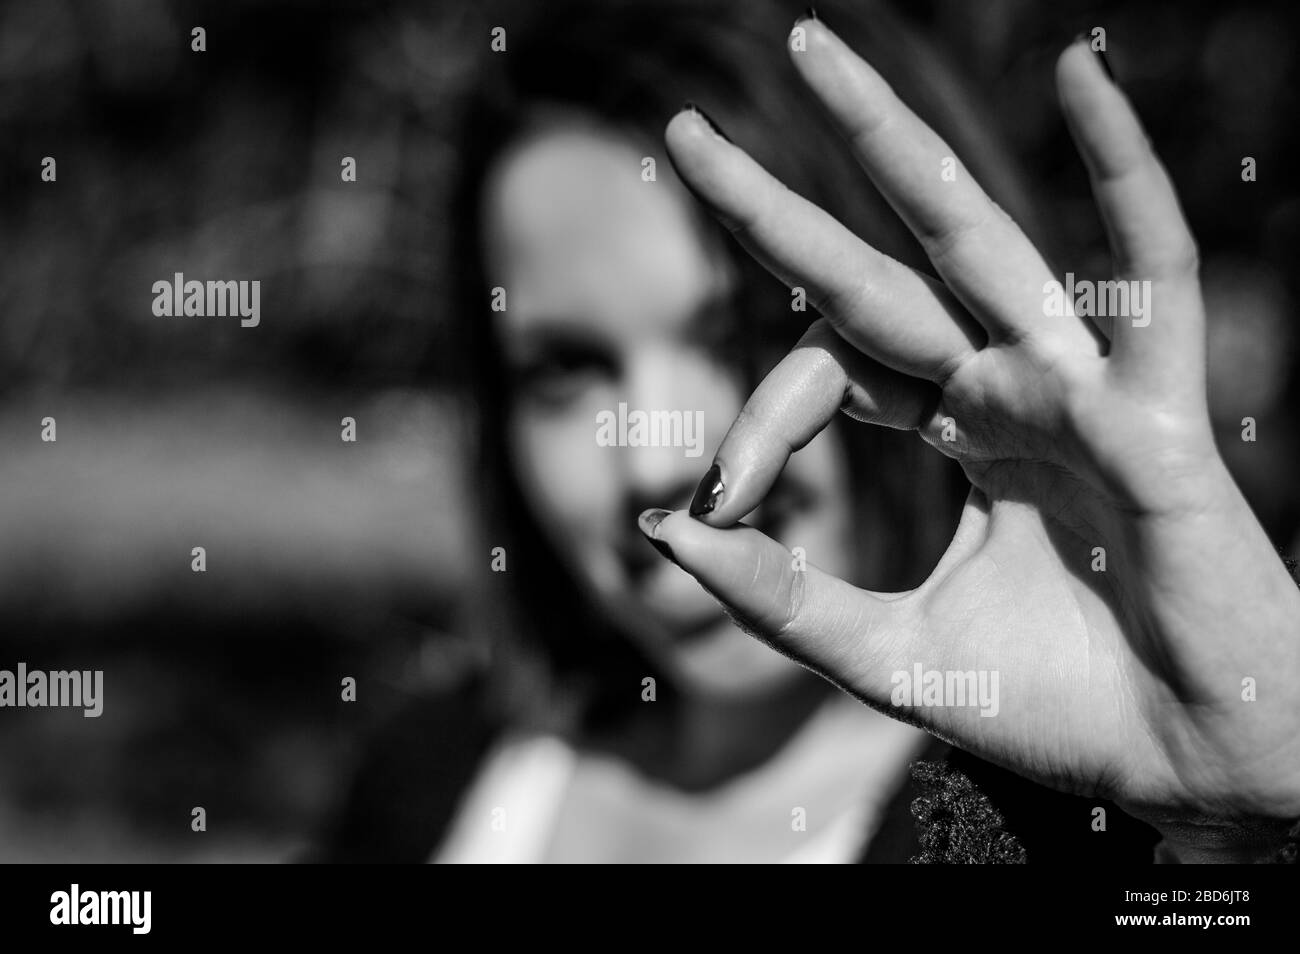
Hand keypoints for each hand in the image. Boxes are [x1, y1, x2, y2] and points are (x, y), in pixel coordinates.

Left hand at [646, 18, 1299, 859]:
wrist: (1183, 766)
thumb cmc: (1059, 707)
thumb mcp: (888, 655)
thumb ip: (780, 597)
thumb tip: (661, 530)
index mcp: (954, 432)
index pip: (824, 372)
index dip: (753, 426)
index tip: (705, 502)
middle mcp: (1004, 388)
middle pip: (874, 268)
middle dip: (779, 204)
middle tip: (684, 131)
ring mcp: (1076, 385)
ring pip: (976, 237)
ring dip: (893, 144)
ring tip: (813, 50)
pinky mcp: (1155, 410)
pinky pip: (1151, 274)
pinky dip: (1126, 174)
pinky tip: (1080, 73)